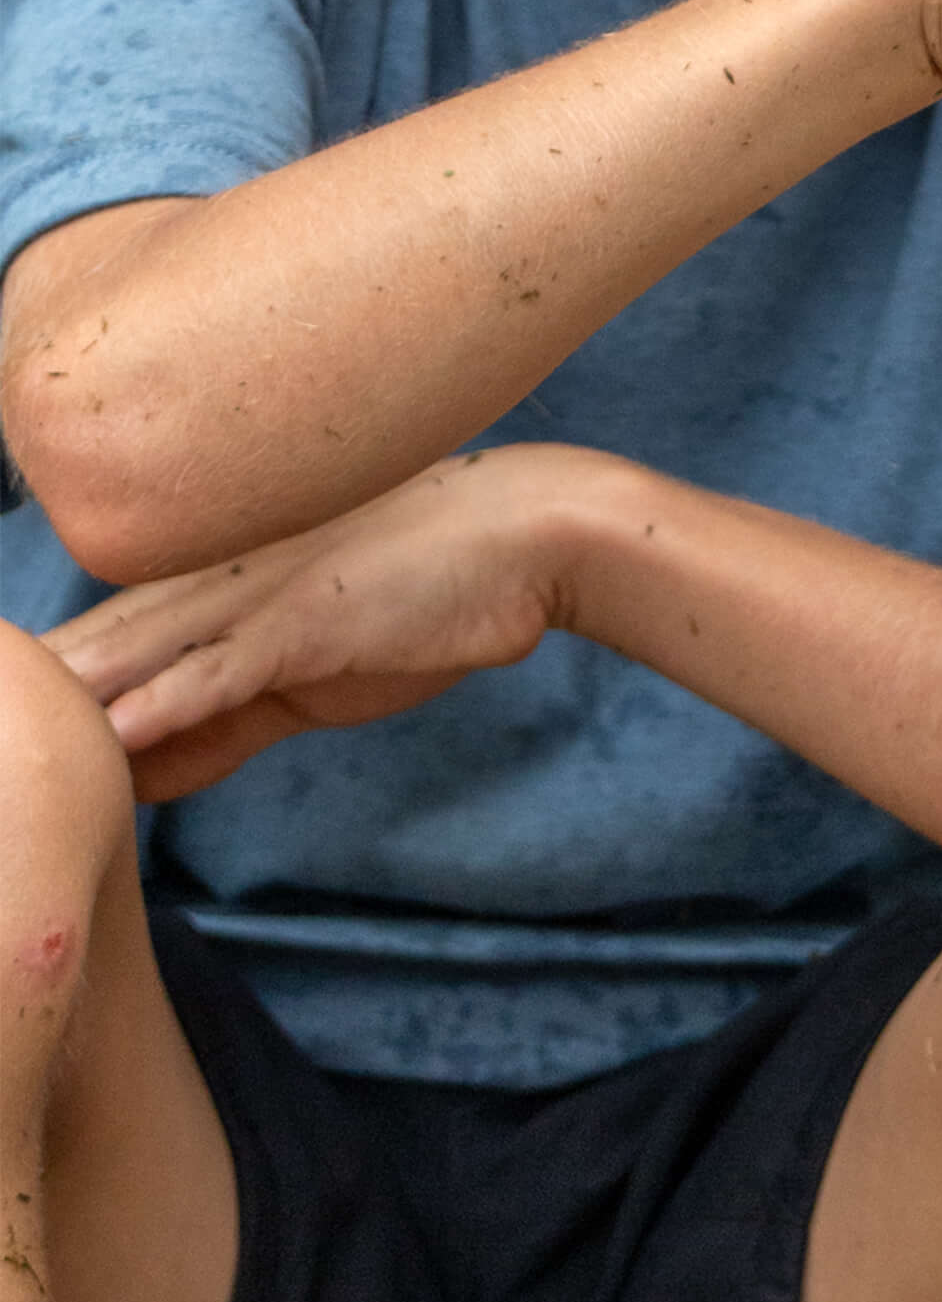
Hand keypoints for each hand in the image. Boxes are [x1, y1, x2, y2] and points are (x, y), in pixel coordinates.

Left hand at [42, 444, 595, 801]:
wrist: (528, 531)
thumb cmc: (432, 587)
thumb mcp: (311, 669)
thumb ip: (224, 719)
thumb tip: (142, 770)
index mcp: (213, 593)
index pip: (93, 650)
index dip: (33, 689)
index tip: (3, 722)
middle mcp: (217, 588)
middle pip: (87, 650)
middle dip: (24, 694)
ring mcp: (259, 602)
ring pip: (134, 658)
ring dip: (65, 702)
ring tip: (4, 736)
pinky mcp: (309, 628)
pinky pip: (223, 673)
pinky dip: (165, 703)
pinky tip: (112, 732)